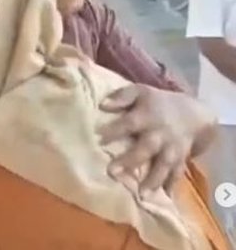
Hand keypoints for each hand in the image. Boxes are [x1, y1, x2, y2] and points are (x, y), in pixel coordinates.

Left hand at [98, 84, 216, 195]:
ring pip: (163, 165)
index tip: (99, 138)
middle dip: (130, 160)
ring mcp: (172, 148)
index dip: (115, 130)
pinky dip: (171, 186)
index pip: (129, 123)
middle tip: (111, 171)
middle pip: (146, 148)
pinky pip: (177, 174)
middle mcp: (160, 134)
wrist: (193, 113)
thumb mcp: (141, 92)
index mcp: (147, 116)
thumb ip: (122, 96)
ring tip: (141, 195)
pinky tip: (164, 199)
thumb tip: (102, 105)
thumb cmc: (158, 103)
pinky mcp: (180, 159)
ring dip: (153, 180)